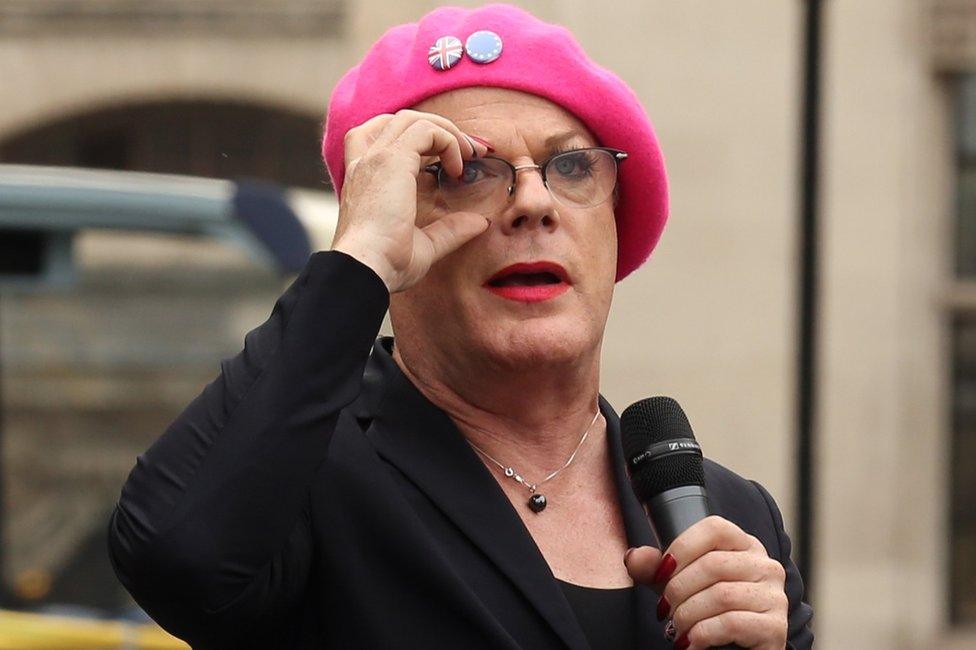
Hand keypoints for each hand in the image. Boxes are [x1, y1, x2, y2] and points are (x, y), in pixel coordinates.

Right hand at [331, 109, 490, 292]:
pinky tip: (457, 168)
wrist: (365, 269)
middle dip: (439, 130)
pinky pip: (426, 130)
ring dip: (446, 131)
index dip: (422, 142)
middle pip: (401, 122)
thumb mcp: (424, 246)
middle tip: (469, 153)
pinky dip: (448, 141)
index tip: (451, 163)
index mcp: (364, 179)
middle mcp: (366, 162)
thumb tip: (480, 222)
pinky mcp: (392, 159)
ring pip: (414, 120)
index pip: (385, 139)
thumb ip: (449, 230)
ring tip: (467, 155)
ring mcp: (376, 157)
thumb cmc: (385, 264)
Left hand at [624, 516, 787, 648]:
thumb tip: (633, 557)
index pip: (715, 528)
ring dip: (687, 614)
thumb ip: (656, 568)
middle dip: (678, 589)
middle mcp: (765, 566)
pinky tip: (690, 642)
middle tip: (664, 609)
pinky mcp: (775, 627)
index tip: (661, 573)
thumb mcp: (680, 585)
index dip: (682, 547)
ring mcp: (774, 596)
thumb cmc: (708, 612)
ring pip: (721, 595)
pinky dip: (702, 634)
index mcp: (744, 546)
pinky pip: (732, 623)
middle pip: (713, 564)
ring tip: (676, 628)